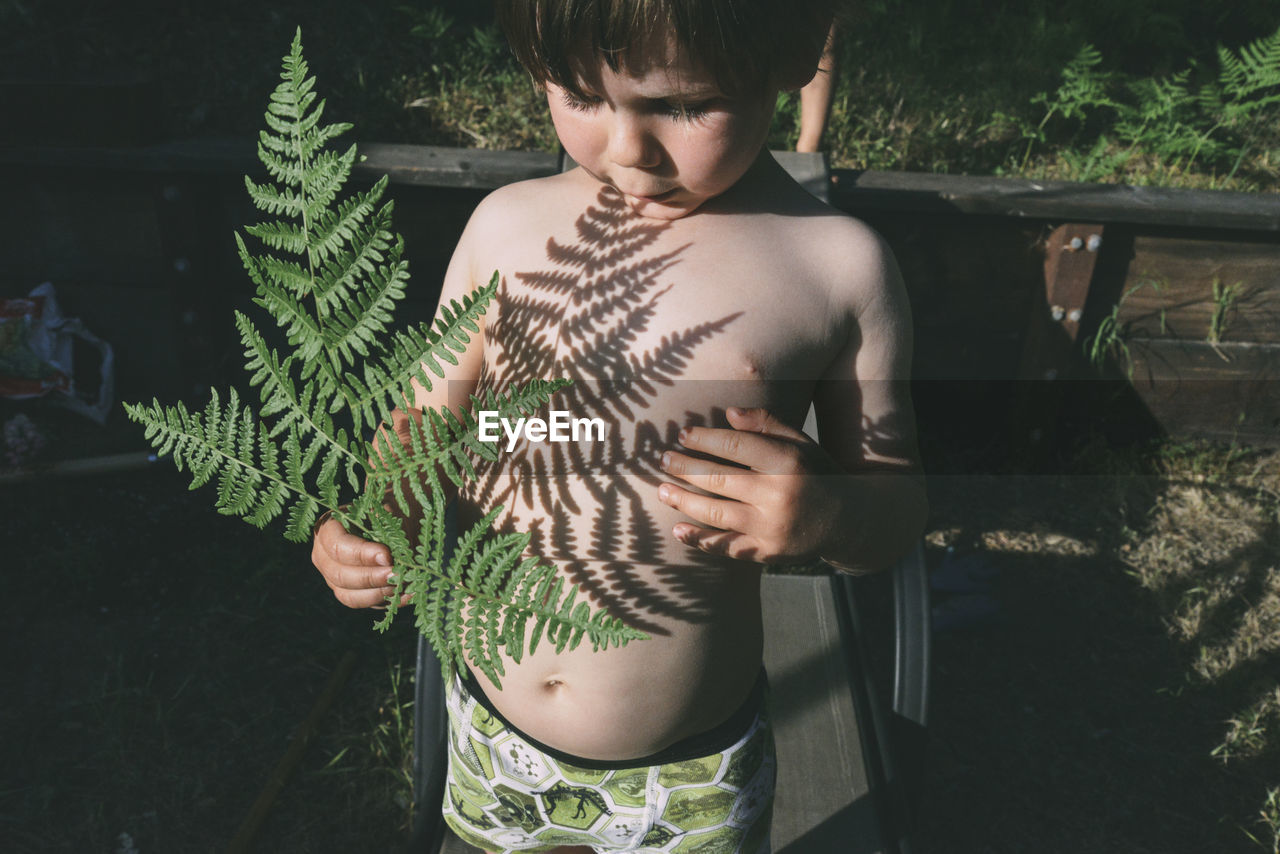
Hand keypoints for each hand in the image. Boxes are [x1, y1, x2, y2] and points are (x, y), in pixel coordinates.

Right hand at [310, 514, 407, 608]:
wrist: (398, 522)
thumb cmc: (390, 512)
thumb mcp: (387, 511)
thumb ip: (385, 530)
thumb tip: (387, 559)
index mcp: (327, 530)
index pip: (336, 546)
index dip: (361, 554)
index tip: (387, 556)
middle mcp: (324, 556)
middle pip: (339, 575)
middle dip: (370, 577)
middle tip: (396, 574)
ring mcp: (334, 578)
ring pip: (348, 595)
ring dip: (377, 593)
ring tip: (401, 584)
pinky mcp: (351, 593)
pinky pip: (364, 603)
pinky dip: (386, 601)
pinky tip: (407, 594)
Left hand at [656, 406, 844, 562]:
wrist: (848, 521)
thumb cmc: (817, 473)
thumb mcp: (801, 442)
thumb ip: (767, 424)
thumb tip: (727, 413)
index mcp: (787, 461)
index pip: (735, 445)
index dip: (704, 438)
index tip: (683, 435)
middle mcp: (778, 494)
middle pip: (719, 478)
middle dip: (685, 468)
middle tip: (663, 460)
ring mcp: (771, 527)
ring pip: (715, 512)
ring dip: (683, 501)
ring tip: (662, 490)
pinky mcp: (767, 552)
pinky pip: (726, 546)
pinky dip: (699, 539)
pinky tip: (678, 529)